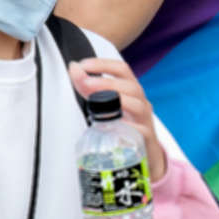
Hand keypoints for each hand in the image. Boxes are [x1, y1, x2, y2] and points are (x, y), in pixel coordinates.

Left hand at [72, 58, 168, 182]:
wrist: (144, 154)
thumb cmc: (123, 125)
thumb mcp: (104, 104)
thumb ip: (87, 87)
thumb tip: (73, 68)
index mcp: (131, 90)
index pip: (122, 69)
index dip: (103, 64)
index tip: (83, 65)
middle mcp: (140, 101)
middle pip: (131, 86)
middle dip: (106, 83)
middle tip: (85, 84)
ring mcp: (144, 120)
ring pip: (138, 105)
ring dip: (118, 100)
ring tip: (97, 101)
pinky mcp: (145, 139)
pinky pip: (141, 130)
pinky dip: (129, 126)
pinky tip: (114, 126)